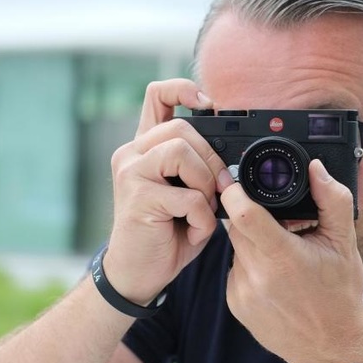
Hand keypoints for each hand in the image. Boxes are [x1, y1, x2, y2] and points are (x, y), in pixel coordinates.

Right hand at [103, 79, 232, 304]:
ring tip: (201, 210)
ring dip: (205, 185)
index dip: (183, 88)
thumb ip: (199, 168)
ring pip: (181, 152)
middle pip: (182, 128)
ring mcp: (130, 173)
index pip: (156, 95)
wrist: (137, 274)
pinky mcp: (137, 197)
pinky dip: (202, 219)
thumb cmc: (166, 233)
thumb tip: (232, 158)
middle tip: (216, 191)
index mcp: (144, 147)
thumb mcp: (186, 193)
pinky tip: (192, 232)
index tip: (208, 104)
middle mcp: (131, 154)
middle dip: (210, 160)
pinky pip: (188, 197)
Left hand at [221, 159, 362, 362]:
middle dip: (253, 217)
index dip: (235, 191)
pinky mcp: (235, 304)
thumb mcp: (344, 244)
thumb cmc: (339, 295)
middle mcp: (256, 276)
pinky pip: (235, 270)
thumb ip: (331, 200)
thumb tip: (316, 169)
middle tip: (278, 223)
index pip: (244, 214)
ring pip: (237, 248)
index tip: (232, 179)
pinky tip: (273, 277)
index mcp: (282, 257)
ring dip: (253, 243)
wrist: (330, 348)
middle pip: (237, 226)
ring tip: (282, 256)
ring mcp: (242, 292)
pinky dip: (250, 265)